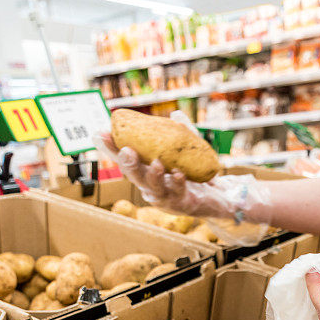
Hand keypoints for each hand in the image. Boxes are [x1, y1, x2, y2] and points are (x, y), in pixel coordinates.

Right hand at [99, 134, 271, 224]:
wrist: (219, 198)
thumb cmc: (197, 176)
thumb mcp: (189, 152)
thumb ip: (183, 135)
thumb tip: (176, 114)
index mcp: (147, 173)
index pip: (127, 160)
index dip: (112, 149)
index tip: (100, 133)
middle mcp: (152, 187)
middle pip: (135, 177)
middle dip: (128, 164)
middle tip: (126, 150)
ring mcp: (166, 198)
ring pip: (153, 189)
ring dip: (153, 176)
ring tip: (157, 163)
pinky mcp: (182, 205)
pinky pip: (178, 194)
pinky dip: (177, 184)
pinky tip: (179, 175)